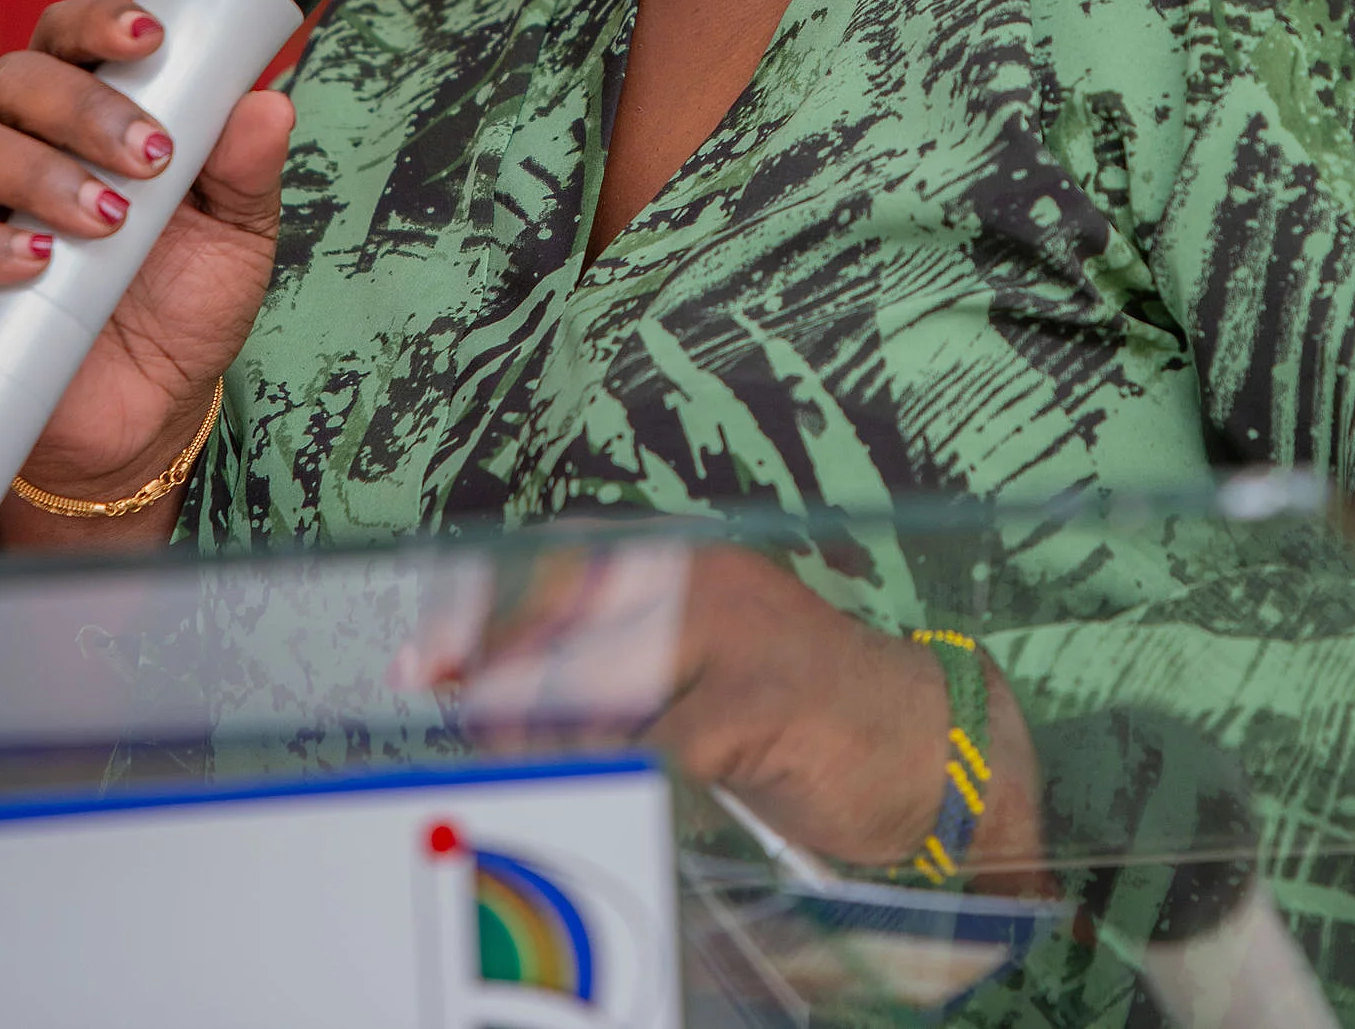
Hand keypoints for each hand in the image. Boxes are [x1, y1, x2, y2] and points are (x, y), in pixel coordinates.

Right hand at [0, 0, 290, 546]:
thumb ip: (248, 168)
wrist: (152, 407)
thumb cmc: (187, 297)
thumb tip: (269, 105)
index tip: (149, 36)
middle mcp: (18, 146)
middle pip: (12, 80)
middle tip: (150, 155)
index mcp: (83, 113)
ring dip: (40, 173)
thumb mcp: (239, 231)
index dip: (96, 21)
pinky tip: (41, 261)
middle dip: (83, 107)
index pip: (67, 36)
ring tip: (108, 218)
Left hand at [437, 545, 1045, 882]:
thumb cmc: (798, 719)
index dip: (487, 606)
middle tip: (454, 714)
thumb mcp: (700, 676)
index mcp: (688, 564)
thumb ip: (612, 674)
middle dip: (498, 667)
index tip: (428, 657)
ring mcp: (739, 637)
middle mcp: (708, 581)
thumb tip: (490, 691)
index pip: (564, 561)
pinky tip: (589, 793)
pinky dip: (615, 771)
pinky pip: (660, 742)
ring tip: (508, 766)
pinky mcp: (764, 703)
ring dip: (544, 729)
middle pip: (568, 611)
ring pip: (603, 675)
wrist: (926, 747)